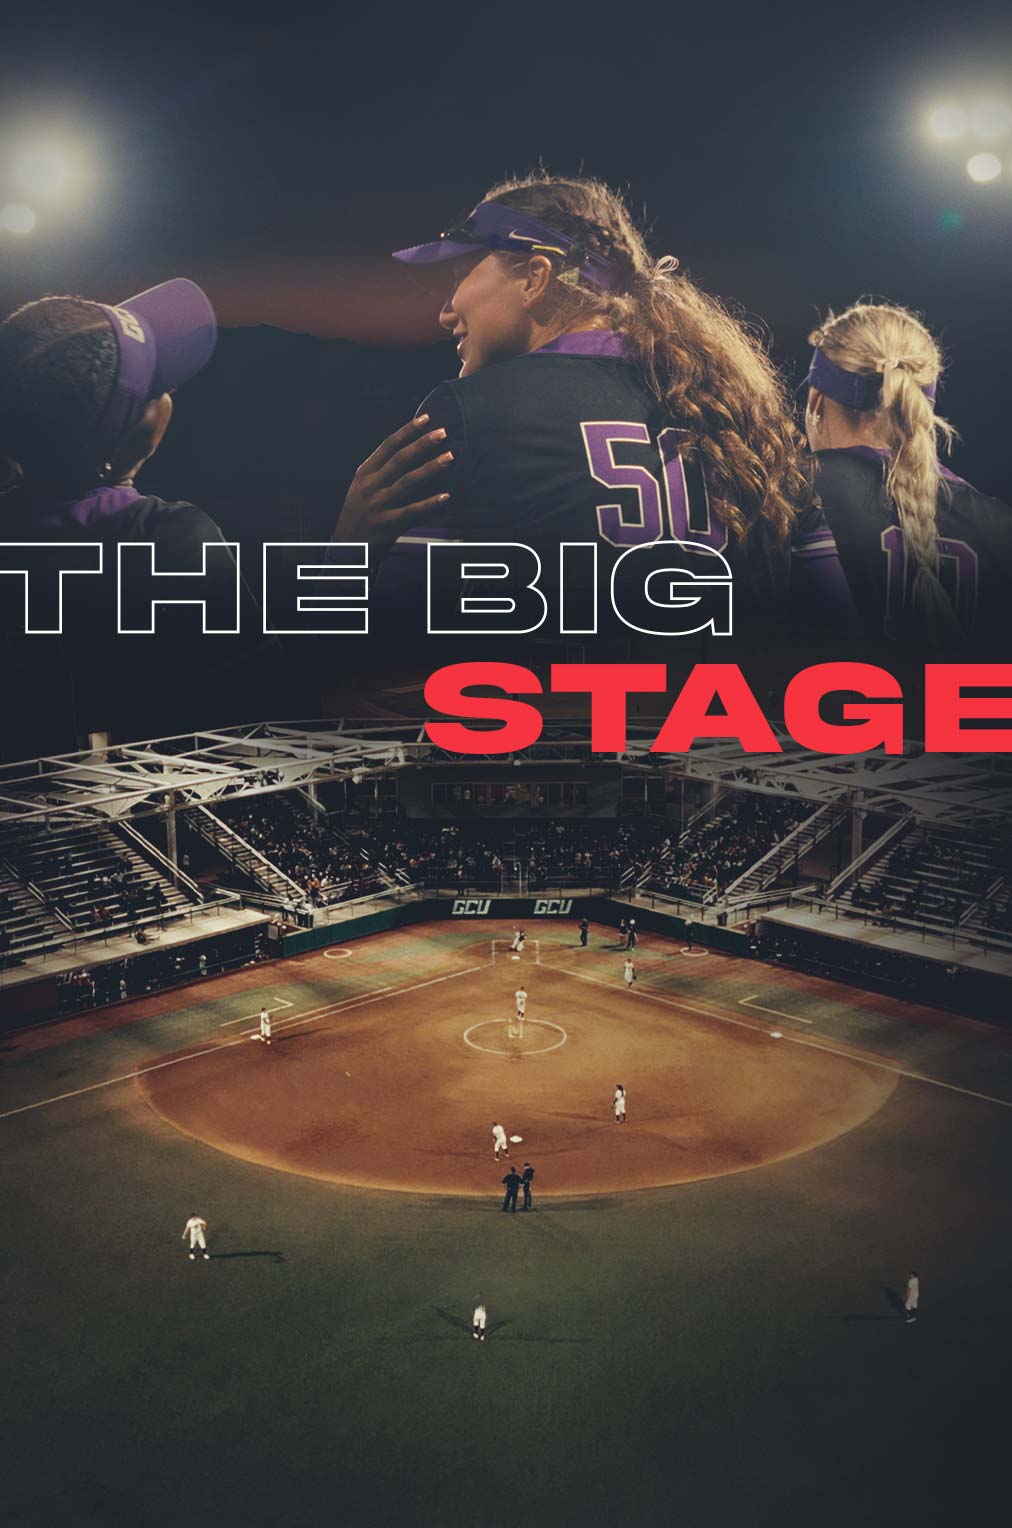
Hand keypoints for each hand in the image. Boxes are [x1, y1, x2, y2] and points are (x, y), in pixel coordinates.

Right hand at [331, 414, 451, 558]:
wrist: (345, 549)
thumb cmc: (359, 515)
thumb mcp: (362, 488)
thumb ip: (381, 471)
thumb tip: (407, 451)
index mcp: (365, 474)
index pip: (388, 446)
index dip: (407, 431)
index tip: (425, 418)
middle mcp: (371, 486)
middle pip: (400, 460)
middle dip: (422, 444)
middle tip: (443, 433)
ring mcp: (378, 505)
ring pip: (407, 482)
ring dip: (430, 468)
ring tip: (449, 457)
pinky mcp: (386, 525)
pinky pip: (412, 512)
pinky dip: (430, 504)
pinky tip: (446, 497)